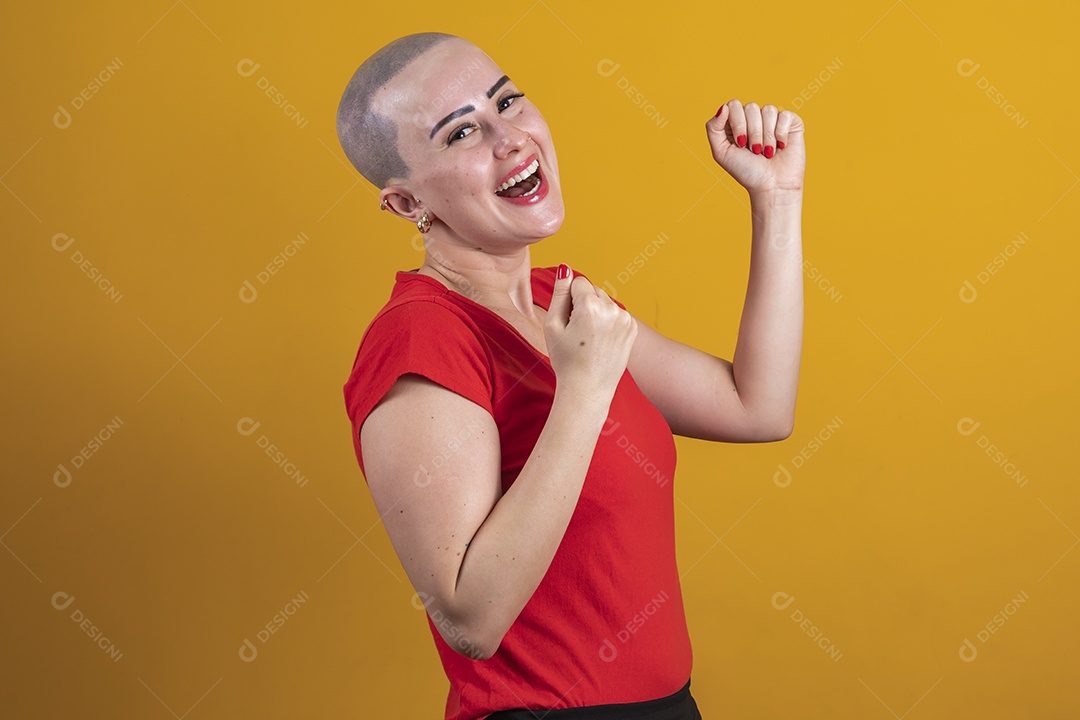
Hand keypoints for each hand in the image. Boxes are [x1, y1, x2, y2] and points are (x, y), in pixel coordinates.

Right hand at [544, 265, 636, 402]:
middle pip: (593, 290)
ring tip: (589, 338)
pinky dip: (608, 321)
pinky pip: (616, 313)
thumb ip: (559, 292)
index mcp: (590, 305)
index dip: (569, 301)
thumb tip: (565, 267)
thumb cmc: (566, 359)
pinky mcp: (632, 327)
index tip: (568, 321)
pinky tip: (601, 341)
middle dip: (584, 304)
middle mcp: (612, 308)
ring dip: (597, 312)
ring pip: (605, 301)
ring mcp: (625, 318)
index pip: (578, 283)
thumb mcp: (552, 325)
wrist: (588, 389)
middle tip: (577, 332)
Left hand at [706, 100, 805, 197]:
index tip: (740, 144)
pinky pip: (784, 115)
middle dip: (752, 133)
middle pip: (751, 107)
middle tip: (755, 151)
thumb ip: (713, 128)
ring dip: (766, 137)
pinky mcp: (790, 123)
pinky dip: (781, 134)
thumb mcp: (721, 152)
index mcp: (736, 122)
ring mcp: (772, 119)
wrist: (771, 186)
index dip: (738, 124)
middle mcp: (754, 118)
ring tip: (768, 152)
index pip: (734, 105)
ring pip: (768, 110)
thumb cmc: (746, 171)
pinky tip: (781, 146)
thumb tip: (723, 107)